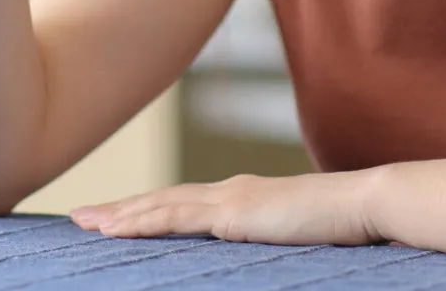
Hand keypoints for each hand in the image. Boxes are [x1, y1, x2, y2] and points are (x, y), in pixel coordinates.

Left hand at [70, 173, 380, 246]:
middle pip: (161, 200)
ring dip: (120, 215)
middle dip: (119, 209)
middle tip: (78, 217)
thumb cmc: (342, 226)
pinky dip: (142, 222)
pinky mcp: (234, 213)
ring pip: (161, 205)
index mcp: (242, 198)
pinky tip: (116, 229)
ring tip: (85, 224)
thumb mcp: (295, 236)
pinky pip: (177, 217)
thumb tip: (257, 254)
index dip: (146, 210)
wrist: (366, 204)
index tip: (114, 218)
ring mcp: (230, 199)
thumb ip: (271, 240)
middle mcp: (230, 192)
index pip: (183, 204)